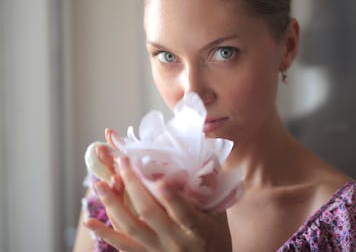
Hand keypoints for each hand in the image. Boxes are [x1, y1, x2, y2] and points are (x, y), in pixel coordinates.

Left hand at [84, 156, 232, 251]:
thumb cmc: (215, 240)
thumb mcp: (219, 216)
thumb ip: (210, 191)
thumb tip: (205, 159)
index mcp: (197, 229)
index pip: (183, 212)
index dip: (171, 197)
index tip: (159, 179)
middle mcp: (175, 241)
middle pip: (150, 213)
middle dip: (134, 185)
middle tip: (123, 161)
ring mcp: (157, 251)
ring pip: (131, 227)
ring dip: (113, 204)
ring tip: (99, 183)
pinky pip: (122, 245)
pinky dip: (105, 233)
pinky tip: (89, 221)